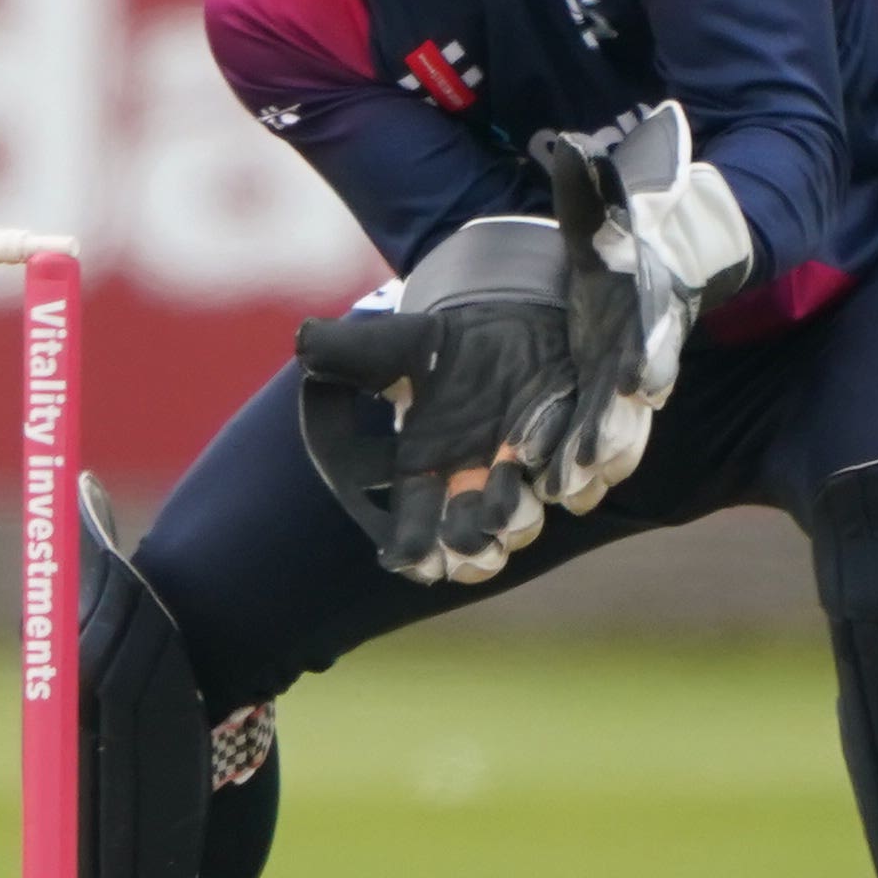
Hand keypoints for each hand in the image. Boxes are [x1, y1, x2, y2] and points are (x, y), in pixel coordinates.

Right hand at [295, 298, 572, 585]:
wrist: (504, 321)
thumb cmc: (438, 346)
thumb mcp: (390, 344)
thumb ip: (344, 351)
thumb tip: (301, 344)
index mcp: (421, 474)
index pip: (412, 529)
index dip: (412, 548)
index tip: (407, 556)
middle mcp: (471, 486)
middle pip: (471, 546)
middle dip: (470, 548)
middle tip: (470, 538)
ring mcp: (521, 473)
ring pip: (522, 523)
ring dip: (515, 519)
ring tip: (505, 502)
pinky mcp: (565, 448)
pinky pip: (576, 481)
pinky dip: (571, 483)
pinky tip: (563, 477)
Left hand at [533, 105, 756, 512]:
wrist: (650, 262)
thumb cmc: (623, 236)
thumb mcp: (603, 211)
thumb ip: (588, 187)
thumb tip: (571, 147)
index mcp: (644, 310)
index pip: (651, 340)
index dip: (645, 363)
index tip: (636, 387)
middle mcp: (636, 355)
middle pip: (629, 402)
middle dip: (611, 434)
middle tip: (590, 467)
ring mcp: (617, 382)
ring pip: (609, 430)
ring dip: (590, 461)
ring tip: (566, 494)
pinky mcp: (595, 398)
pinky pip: (585, 435)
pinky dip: (571, 462)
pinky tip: (552, 494)